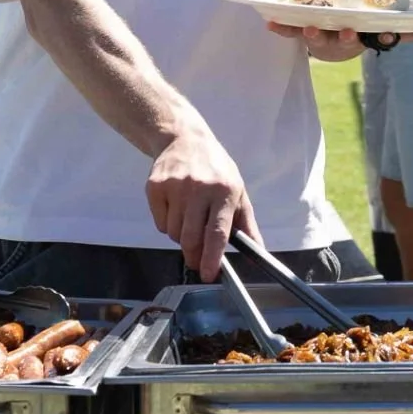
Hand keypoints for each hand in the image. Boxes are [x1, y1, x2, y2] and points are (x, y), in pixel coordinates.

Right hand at [146, 123, 253, 278]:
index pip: (217, 232)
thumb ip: (246, 223)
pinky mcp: (155, 187)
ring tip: (190, 220)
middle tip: (197, 262)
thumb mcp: (238, 190)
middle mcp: (199, 188)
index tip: (209, 275)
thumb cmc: (216, 169)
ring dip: (182, 237)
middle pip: (191, 238)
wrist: (184, 138)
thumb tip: (258, 250)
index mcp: (224, 191)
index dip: (212, 257)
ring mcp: (174, 187)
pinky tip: (176, 208)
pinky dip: (168, 225)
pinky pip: (160, 224)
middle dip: (194, 256)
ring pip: (174, 234)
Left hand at [265, 19, 412, 59]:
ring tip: (308, 25)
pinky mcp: (302, 31)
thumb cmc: (366, 30)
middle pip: (339, 41)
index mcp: (360, 38)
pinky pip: (290, 30)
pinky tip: (268, 22)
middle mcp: (339, 40)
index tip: (367, 34)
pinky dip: (280, 28)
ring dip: (309, 33)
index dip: (367, 38)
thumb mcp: (391, 30)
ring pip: (314, 37)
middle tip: (344, 30)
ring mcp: (320, 36)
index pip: (366, 40)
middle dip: (340, 37)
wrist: (337, 37)